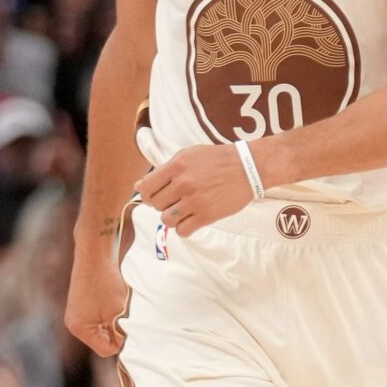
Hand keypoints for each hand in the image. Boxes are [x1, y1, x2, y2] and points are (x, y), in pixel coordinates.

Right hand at [64, 247, 131, 357]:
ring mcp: (76, 313)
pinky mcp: (80, 303)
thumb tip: (122, 344)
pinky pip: (97, 317)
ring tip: (118, 306)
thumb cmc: (105, 283)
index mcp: (80, 329)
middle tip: (125, 316)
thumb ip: (119, 333)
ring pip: (101, 328)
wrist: (95, 254)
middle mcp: (74, 323)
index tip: (129, 327)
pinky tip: (113, 299)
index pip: (105, 349)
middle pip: (101, 341)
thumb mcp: (117, 312)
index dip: (121, 342)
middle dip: (115, 332)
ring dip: (112, 322)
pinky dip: (108, 313)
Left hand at [139, 144, 258, 238]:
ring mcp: (195, 201)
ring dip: (172, 217)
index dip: (147, 194)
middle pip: (155, 205)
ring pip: (166, 219)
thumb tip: (138, 186)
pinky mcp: (207, 215)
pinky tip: (190, 220)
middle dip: (161, 204)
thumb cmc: (217, 159)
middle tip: (174, 200)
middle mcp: (183, 183)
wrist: (247, 167)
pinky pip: (183, 231)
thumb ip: (164, 170)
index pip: (146, 188)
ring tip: (182, 210)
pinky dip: (183, 228)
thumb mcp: (188, 155)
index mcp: (177, 166)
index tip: (155, 196)